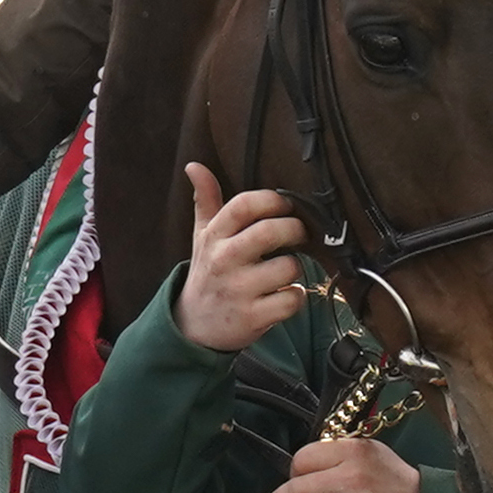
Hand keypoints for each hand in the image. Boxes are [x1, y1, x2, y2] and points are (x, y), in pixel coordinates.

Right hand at [172, 164, 310, 354]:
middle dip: (295, 229)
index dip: (272, 200)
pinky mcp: (253, 317)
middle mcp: (224, 261)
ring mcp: (239, 290)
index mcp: (214, 237)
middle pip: (271, 232)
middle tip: (299, 233)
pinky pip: (292, 299)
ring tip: (285, 270)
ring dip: (296, 268)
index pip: (244, 205)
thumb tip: (194, 166)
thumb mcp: (202, 237)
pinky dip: (296, 297)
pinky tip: (284, 295)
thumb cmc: (208, 273)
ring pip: (289, 267)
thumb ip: (206, 201)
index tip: (285, 205)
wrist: (194, 326)